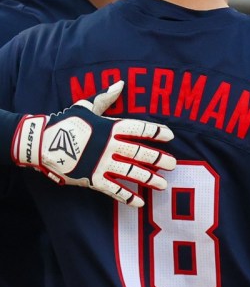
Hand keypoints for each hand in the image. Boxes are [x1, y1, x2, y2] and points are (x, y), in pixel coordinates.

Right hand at [13, 81, 175, 208]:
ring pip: (130, 172)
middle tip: (173, 164)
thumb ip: (105, 98)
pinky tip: (140, 202)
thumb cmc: (64, 123)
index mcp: (109, 127)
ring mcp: (101, 163)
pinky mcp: (91, 179)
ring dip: (148, 178)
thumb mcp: (85, 106)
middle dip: (158, 159)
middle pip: (139, 152)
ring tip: (163, 184)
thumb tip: (121, 84)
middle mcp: (109, 146)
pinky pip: (113, 189)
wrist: (40, 143)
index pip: (138, 128)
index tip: (170, 135)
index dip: (155, 131)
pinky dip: (127, 197)